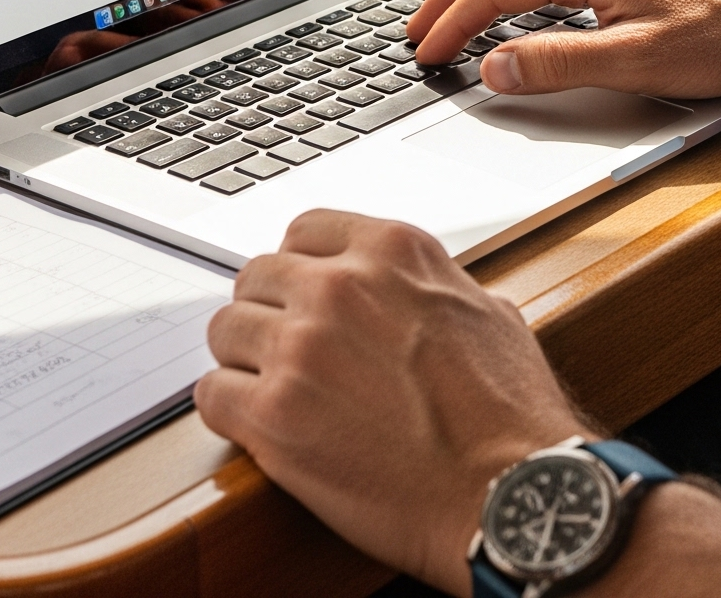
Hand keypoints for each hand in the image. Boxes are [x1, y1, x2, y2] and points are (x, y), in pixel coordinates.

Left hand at [195, 209, 583, 593]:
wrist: (506, 490)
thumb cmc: (508, 412)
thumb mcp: (486, 311)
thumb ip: (431, 288)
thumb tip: (413, 296)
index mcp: (393, 251)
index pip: (306, 230)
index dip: (300, 266)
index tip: (301, 293)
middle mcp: (341, 286)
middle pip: (257, 276)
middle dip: (267, 310)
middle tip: (282, 347)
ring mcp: (303, 347)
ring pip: (225, 330)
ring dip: (242, 358)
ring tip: (268, 387)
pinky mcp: (274, 416)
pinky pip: (212, 394)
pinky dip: (228, 409)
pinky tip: (256, 424)